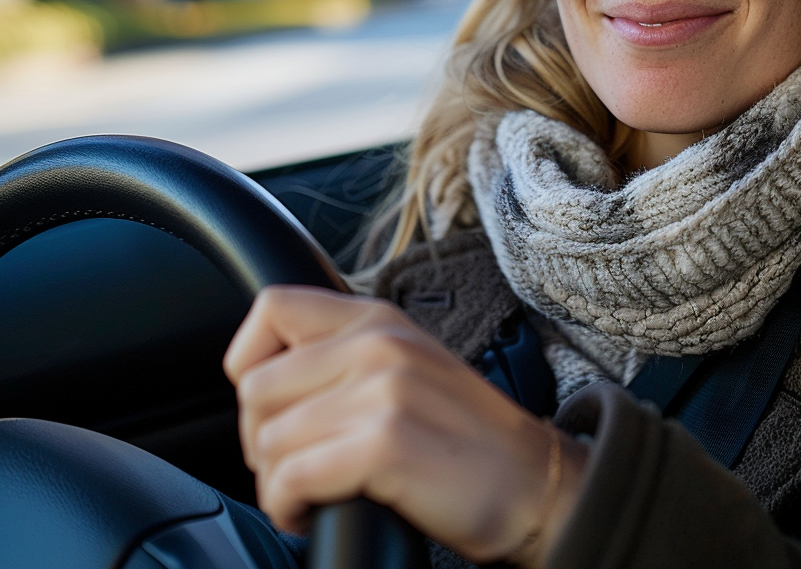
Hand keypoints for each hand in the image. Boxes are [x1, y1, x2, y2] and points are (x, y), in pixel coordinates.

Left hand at [223, 286, 586, 566]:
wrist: (532, 483)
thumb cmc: (463, 436)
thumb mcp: (404, 367)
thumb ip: (343, 357)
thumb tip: (262, 382)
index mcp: (378, 318)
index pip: (271, 307)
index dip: (250, 361)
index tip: (272, 406)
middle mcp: (379, 342)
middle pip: (255, 387)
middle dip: (259, 439)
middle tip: (296, 464)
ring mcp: (384, 389)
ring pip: (268, 440)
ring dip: (277, 482)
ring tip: (313, 491)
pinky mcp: (386, 442)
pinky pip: (290, 477)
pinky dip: (289, 507)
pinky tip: (315, 512)